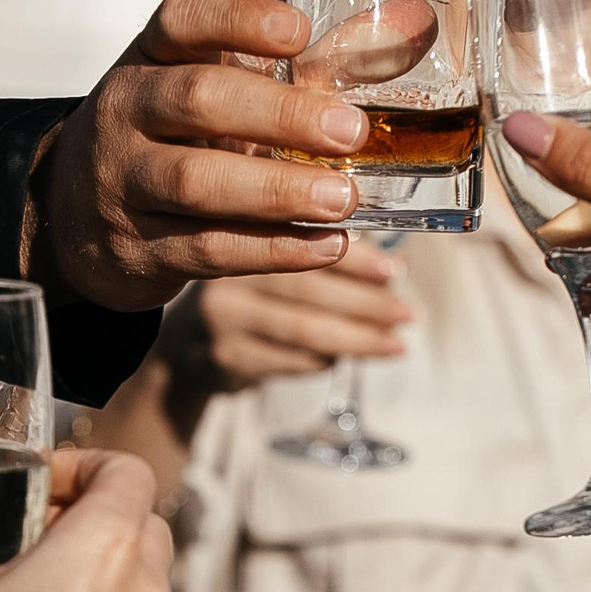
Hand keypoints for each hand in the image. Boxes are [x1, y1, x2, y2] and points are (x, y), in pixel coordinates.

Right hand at [0, 449, 173, 591]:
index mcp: (106, 546)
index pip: (128, 472)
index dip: (88, 464)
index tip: (42, 483)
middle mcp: (141, 591)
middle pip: (143, 525)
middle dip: (96, 517)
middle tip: (37, 529)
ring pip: (141, 587)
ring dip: (100, 576)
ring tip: (34, 588)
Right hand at [40, 0, 390, 312]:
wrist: (77, 216)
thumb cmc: (173, 138)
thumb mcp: (208, 91)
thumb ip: (293, 67)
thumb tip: (413, 25)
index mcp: (150, 57)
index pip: (183, 18)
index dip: (239, 19)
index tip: (299, 32)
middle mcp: (126, 110)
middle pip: (196, 100)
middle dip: (279, 114)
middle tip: (350, 131)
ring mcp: (122, 181)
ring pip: (196, 183)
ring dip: (278, 191)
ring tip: (344, 197)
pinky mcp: (137, 248)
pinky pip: (207, 250)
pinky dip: (273, 250)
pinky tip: (326, 244)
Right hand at [160, 239, 410, 393]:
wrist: (185, 353)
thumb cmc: (247, 300)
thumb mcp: (271, 265)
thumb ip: (318, 254)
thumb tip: (389, 264)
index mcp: (239, 231)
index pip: (302, 241)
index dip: (353, 255)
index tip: (393, 269)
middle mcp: (225, 272)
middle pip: (305, 288)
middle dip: (365, 302)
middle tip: (404, 313)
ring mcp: (222, 318)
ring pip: (302, 330)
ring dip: (357, 338)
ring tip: (394, 344)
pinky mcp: (226, 357)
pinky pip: (290, 360)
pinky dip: (325, 360)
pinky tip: (348, 357)